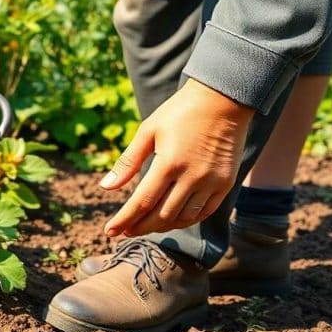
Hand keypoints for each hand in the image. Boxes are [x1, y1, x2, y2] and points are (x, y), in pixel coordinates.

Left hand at [100, 79, 254, 237]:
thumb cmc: (180, 112)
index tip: (109, 231)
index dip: (124, 220)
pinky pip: (204, 212)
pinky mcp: (226, 183)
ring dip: (162, 226)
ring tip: (146, 225)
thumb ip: (128, 162)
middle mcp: (191, 176)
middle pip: (161, 215)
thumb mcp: (148, 131)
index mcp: (168, 163)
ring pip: (183, 218)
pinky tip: (172, 219)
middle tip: (125, 231)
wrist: (224, 99)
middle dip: (140, 227)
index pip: (142, 202)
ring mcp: (211, 181)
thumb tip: (105, 187)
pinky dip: (186, 220)